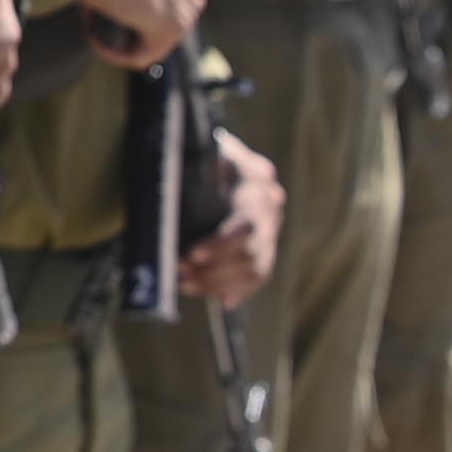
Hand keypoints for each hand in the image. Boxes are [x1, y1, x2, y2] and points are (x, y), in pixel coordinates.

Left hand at [185, 132, 285, 309]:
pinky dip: (241, 290)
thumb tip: (194, 162)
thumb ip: (206, 159)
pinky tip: (223, 302)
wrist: (229, 158)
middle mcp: (270, 212)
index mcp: (256, 187)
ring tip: (185, 285)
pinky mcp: (264, 247)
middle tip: (181, 272)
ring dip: (220, 282)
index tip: (194, 255)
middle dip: (215, 270)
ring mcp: (270, 231)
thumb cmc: (211, 151)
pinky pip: (257, 275)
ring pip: (254, 268)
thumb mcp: (208, 149)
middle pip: (251, 253)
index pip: (246, 225)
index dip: (222, 245)